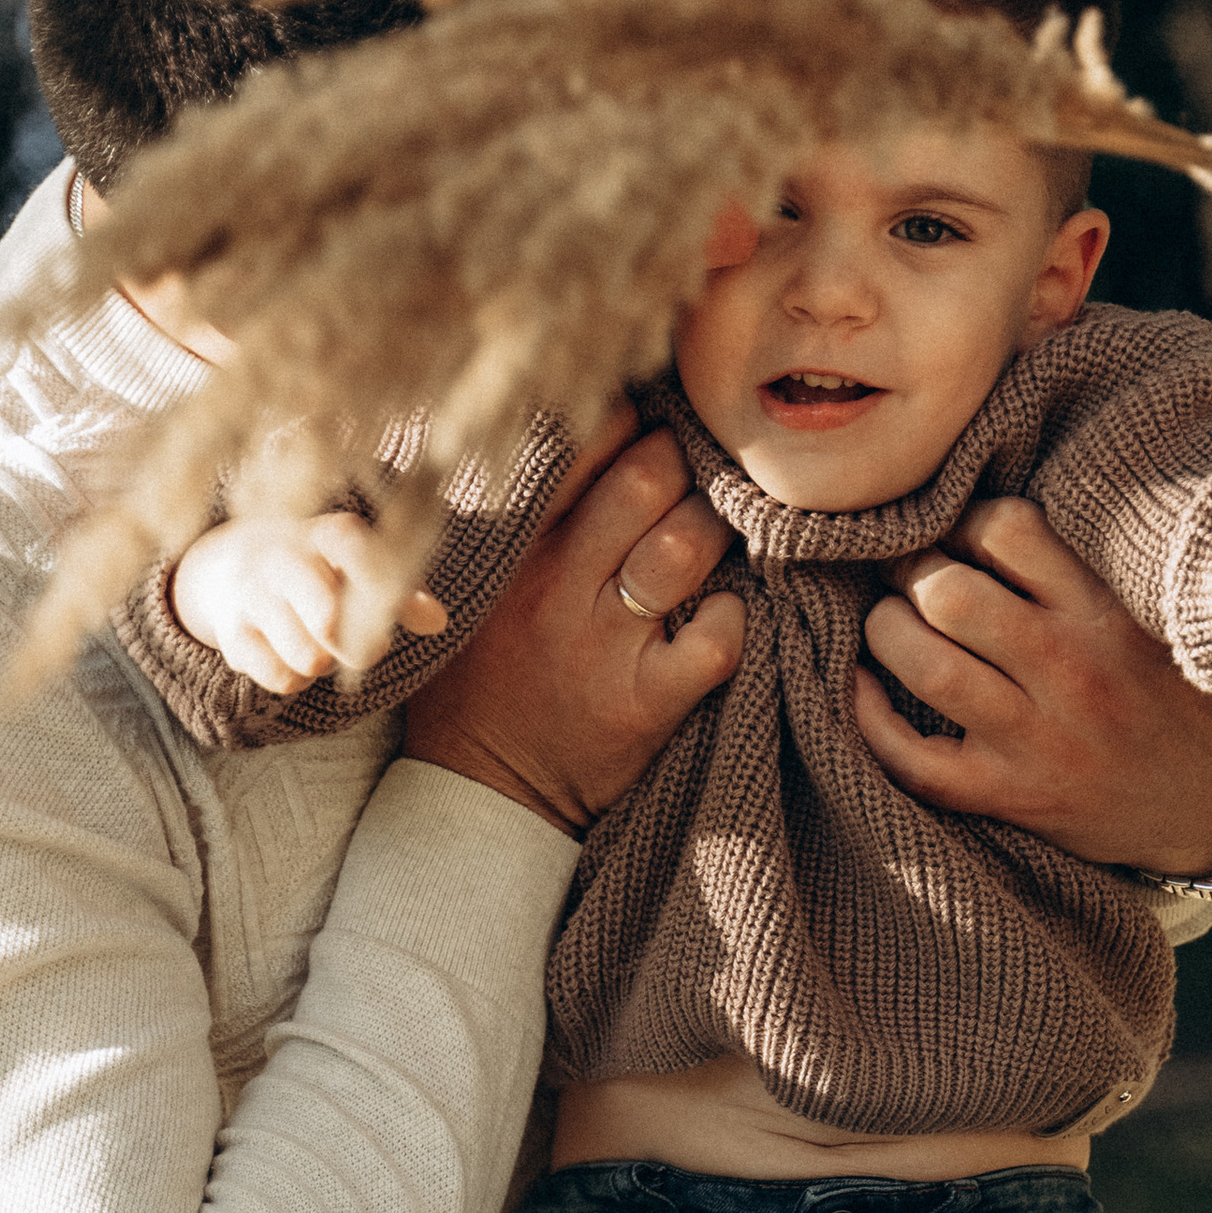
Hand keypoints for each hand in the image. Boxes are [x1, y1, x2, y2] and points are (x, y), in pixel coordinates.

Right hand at [169, 512, 445, 694]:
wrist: (233, 565)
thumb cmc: (322, 571)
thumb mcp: (364, 571)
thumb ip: (404, 594)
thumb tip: (437, 621)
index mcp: (327, 533)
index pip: (350, 547)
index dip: (374, 580)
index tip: (389, 619)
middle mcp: (284, 556)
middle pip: (329, 621)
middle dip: (356, 648)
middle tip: (363, 649)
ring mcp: (252, 594)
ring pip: (309, 658)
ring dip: (325, 663)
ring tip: (318, 642)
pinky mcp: (232, 634)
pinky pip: (283, 679)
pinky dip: (297, 680)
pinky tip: (290, 656)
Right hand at [399, 413, 744, 836]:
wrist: (483, 789)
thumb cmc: (482, 673)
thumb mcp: (475, 582)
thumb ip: (521, 516)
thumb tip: (575, 429)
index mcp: (511, 549)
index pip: (579, 447)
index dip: (629, 424)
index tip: (649, 428)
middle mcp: (555, 588)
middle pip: (645, 481)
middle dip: (684, 464)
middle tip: (697, 475)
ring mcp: (602, 647)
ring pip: (685, 547)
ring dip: (715, 531)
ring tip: (715, 536)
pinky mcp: (644, 703)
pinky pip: (717, 637)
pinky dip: (736, 616)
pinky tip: (724, 614)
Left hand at [851, 498, 1211, 875]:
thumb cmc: (1181, 695)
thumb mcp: (1156, 613)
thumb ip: (1082, 572)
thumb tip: (986, 519)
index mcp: (1105, 612)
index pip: (1007, 529)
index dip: (962, 520)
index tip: (954, 535)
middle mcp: (1070, 670)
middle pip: (950, 595)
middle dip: (909, 573)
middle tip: (905, 576)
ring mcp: (1038, 739)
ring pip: (926, 667)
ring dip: (885, 633)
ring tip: (889, 625)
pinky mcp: (1012, 796)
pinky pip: (913, 759)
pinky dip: (869, 719)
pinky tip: (859, 687)